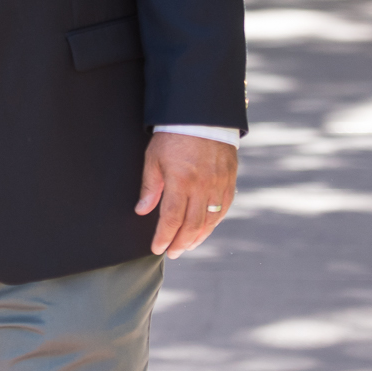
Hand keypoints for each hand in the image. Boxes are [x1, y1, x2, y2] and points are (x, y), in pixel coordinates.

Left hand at [135, 131, 237, 258]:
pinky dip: (213, 223)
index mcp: (181, 181)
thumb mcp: (153, 158)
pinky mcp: (229, 180)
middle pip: (192, 225)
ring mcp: (219, 184)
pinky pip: (223, 208)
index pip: (172, 219)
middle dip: (180, 243)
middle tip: (172, 253)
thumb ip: (150, 187)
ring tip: (186, 246)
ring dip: (197, 237)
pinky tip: (204, 230)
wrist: (202, 117)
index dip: (164, 237)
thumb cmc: (173, 136)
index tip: (157, 248)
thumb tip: (142, 211)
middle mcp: (202, 186)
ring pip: (210, 220)